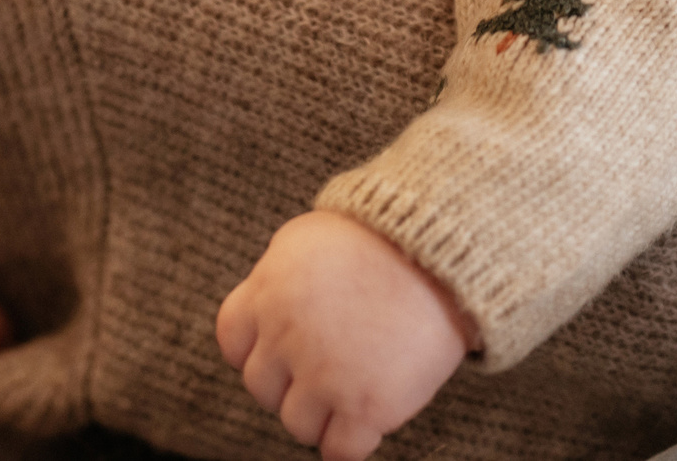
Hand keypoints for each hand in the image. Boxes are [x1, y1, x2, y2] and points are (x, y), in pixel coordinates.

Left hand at [217, 211, 473, 460]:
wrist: (443, 251)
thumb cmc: (385, 236)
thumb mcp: (310, 239)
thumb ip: (278, 276)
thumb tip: (266, 303)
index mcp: (268, 292)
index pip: (233, 342)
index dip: (258, 348)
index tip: (283, 350)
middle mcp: (287, 337)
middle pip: (262, 388)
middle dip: (290, 382)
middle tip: (324, 369)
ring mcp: (325, 376)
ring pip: (297, 425)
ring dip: (320, 415)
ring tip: (350, 392)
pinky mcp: (366, 406)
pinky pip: (339, 452)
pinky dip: (350, 444)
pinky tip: (366, 423)